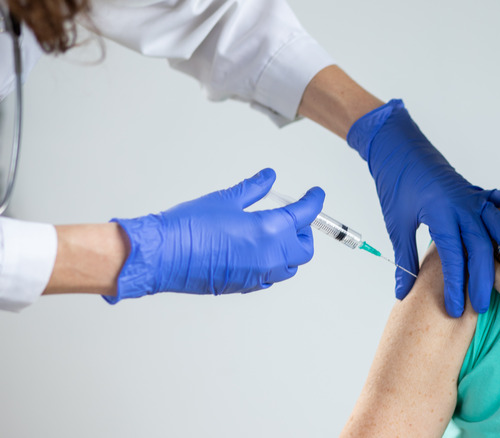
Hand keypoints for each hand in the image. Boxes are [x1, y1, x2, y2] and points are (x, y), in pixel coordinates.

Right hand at [107, 168, 324, 302]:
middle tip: (294, 216)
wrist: (163, 256)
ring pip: (291, 266)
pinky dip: (274, 264)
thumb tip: (268, 178)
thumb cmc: (189, 228)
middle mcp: (271, 256)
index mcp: (271, 230)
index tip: (315, 194)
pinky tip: (259, 250)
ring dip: (291, 250)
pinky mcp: (246, 286)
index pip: (305, 214)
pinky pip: (271, 276)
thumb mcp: (226, 200)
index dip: (313, 201)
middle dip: (304, 230)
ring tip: (277, 234)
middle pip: (305, 247)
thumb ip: (254, 189)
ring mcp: (259, 274)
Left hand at [347, 100, 499, 316]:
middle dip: (483, 279)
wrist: (400, 149)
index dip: (455, 286)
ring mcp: (473, 196)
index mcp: (439, 213)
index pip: (452, 257)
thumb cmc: (397, 185)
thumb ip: (404, 259)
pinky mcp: (478, 190)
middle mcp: (461, 205)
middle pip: (480, 247)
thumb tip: (402, 292)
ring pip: (499, 227)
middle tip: (484, 306)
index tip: (456, 309)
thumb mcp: (396, 224)